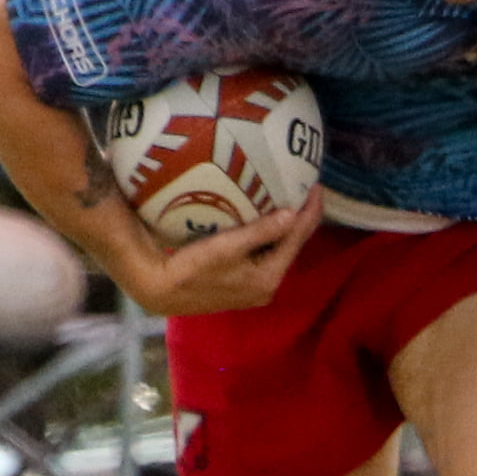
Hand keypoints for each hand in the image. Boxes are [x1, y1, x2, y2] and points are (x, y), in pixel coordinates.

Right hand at [119, 185, 323, 315]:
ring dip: (286, 226)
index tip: (316, 185)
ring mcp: (256, 287)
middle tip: (306, 187)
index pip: (298, 238)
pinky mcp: (244, 284)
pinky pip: (266, 254)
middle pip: (292, 245)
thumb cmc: (191, 268)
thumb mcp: (227, 247)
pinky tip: (267, 219)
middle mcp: (268, 286)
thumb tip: (294, 213)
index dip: (310, 211)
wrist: (160, 290)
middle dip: (301, 218)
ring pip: (279, 250)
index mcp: (269, 277)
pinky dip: (270, 236)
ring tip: (292, 198)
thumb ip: (262, 232)